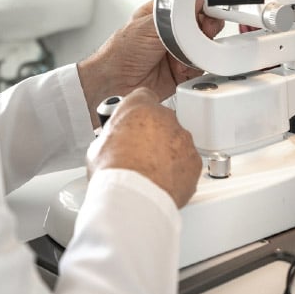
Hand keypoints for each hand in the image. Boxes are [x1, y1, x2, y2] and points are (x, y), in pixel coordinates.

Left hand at [77, 0, 223, 125]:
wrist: (113, 84)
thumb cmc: (120, 53)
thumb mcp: (148, 26)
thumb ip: (173, 15)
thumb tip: (194, 2)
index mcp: (161, 14)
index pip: (190, 6)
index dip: (202, 9)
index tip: (209, 12)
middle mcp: (171, 33)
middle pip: (201, 26)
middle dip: (205, 30)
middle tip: (203, 32)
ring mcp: (177, 52)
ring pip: (203, 47)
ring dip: (198, 51)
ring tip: (185, 55)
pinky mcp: (182, 72)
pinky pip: (200, 68)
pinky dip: (196, 68)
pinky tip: (183, 68)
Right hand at [86, 87, 201, 207]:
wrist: (133, 196)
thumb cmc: (114, 170)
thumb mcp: (99, 145)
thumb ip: (113, 136)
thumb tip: (112, 145)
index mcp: (140, 106)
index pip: (143, 97)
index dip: (138, 112)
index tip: (135, 123)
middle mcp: (165, 117)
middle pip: (162, 121)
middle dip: (154, 135)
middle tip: (140, 154)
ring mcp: (183, 138)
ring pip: (177, 141)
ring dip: (168, 152)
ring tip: (151, 172)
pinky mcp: (195, 161)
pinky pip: (188, 163)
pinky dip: (179, 171)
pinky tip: (163, 182)